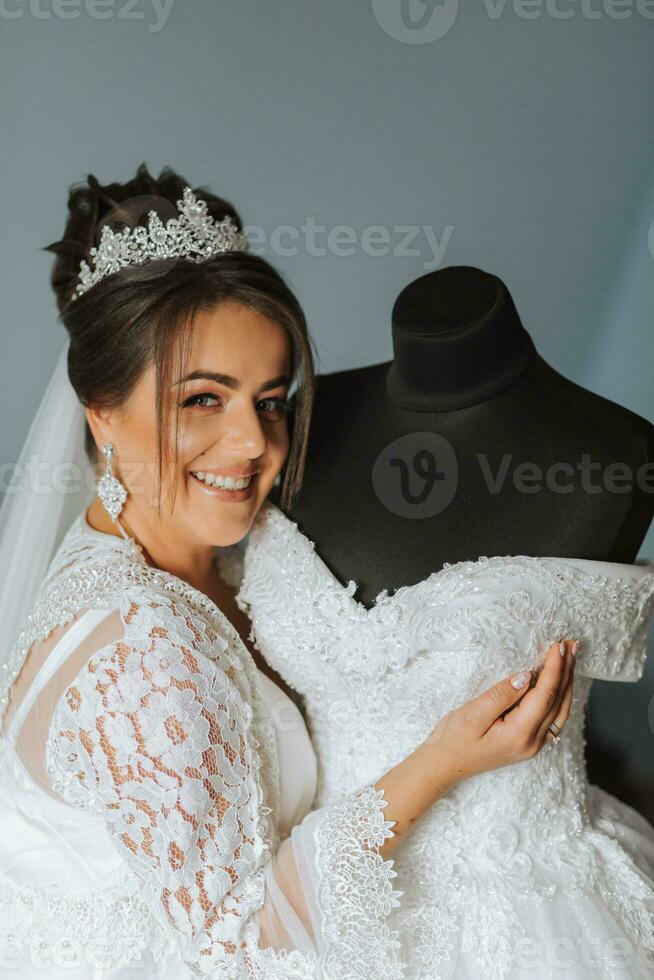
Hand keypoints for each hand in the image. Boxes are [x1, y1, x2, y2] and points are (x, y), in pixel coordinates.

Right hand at [425, 639, 576, 789]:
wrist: (445, 765)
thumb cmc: (453, 739)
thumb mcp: (472, 714)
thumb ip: (501, 695)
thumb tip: (526, 676)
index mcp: (519, 734)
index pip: (545, 694)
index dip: (554, 668)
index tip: (558, 645)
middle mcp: (532, 742)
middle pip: (558, 701)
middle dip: (566, 671)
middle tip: (571, 644)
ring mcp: (533, 745)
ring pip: (561, 710)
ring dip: (567, 683)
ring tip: (571, 659)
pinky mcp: (529, 743)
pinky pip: (554, 718)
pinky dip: (561, 697)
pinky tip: (561, 684)